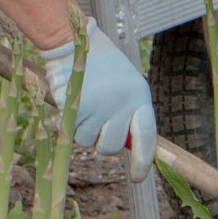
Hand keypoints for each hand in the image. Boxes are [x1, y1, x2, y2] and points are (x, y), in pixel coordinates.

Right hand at [38, 20, 156, 181]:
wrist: (73, 42)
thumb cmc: (101, 64)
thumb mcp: (124, 84)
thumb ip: (129, 112)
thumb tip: (132, 146)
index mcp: (139, 95)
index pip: (147, 136)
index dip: (144, 160)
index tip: (139, 177)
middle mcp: (123, 103)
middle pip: (113, 147)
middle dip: (102, 140)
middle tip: (97, 118)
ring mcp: (100, 106)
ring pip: (89, 141)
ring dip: (83, 129)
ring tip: (84, 101)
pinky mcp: (78, 108)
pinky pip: (72, 132)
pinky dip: (70, 122)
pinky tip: (72, 101)